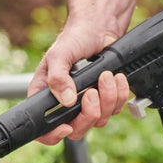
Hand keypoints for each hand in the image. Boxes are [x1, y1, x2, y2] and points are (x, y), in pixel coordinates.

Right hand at [27, 21, 130, 144]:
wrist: (98, 27)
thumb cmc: (74, 38)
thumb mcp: (59, 54)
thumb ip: (57, 77)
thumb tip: (65, 100)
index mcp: (46, 96)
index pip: (43, 129)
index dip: (53, 135)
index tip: (67, 126)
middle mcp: (64, 104)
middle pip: (76, 130)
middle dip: (89, 114)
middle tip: (91, 92)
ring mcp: (86, 104)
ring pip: (98, 120)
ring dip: (107, 99)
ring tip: (106, 77)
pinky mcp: (105, 99)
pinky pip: (115, 109)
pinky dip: (120, 94)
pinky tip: (116, 78)